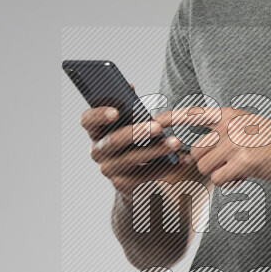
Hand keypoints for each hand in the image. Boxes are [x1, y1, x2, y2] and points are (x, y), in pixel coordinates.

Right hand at [81, 101, 203, 201]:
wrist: (136, 176)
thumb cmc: (135, 139)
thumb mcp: (131, 122)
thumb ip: (128, 106)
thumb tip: (129, 86)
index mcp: (96, 130)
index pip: (87, 120)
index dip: (98, 115)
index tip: (116, 112)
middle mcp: (97, 151)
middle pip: (113, 141)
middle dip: (136, 133)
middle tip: (158, 127)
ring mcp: (108, 169)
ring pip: (132, 159)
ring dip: (156, 150)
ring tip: (176, 143)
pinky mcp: (122, 185)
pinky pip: (146, 176)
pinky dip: (167, 167)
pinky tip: (183, 160)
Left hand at [170, 104, 270, 187]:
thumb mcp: (249, 129)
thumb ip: (224, 135)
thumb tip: (198, 153)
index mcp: (230, 115)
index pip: (192, 114)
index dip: (169, 118)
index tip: (151, 121)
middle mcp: (230, 126)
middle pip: (196, 151)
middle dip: (206, 165)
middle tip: (227, 166)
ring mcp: (236, 143)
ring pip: (205, 167)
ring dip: (219, 174)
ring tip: (240, 170)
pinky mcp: (244, 162)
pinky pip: (220, 179)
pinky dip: (230, 183)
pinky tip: (245, 177)